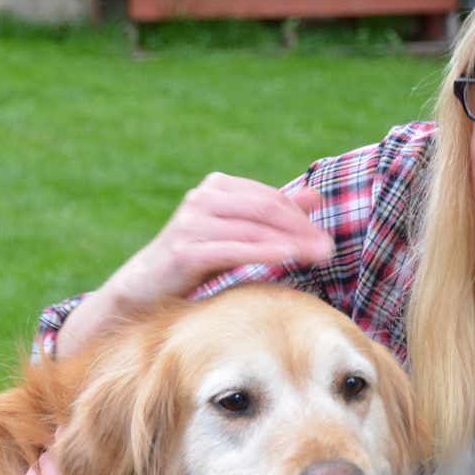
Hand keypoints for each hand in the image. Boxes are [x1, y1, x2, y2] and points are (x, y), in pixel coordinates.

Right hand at [56, 175, 333, 357]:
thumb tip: (315, 195)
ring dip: (291, 242)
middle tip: (329, 248)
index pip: (270, 198)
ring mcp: (191, 222)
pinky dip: (265, 252)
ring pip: (253, 228)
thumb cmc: (200, 258)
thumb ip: (274, 212)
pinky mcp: (185, 250)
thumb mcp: (239, 232)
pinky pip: (234, 249)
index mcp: (217, 187)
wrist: (145, 287)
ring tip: (319, 256)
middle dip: (301, 228)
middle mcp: (203, 198)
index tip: (325, 238)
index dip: (301, 217)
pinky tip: (289, 257)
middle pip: (265, 209)